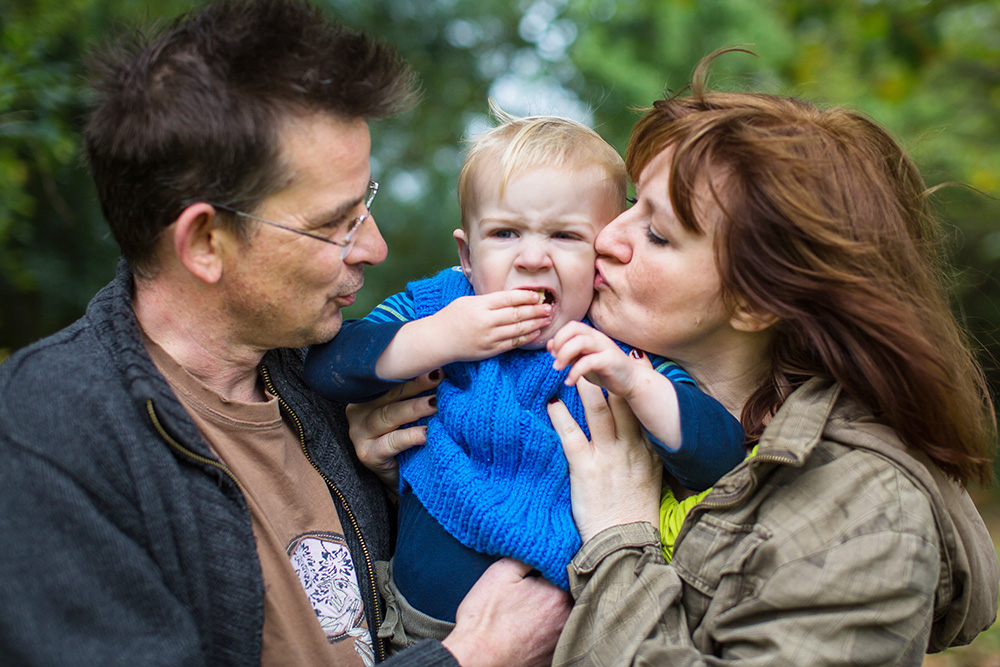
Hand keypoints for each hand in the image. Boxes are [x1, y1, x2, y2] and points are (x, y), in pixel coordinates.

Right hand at [345, 371, 441, 487]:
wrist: (402, 478)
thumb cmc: (409, 439)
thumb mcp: (409, 412)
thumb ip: (416, 392)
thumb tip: (442, 370)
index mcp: (367, 395)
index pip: (389, 379)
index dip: (411, 370)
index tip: (434, 363)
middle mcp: (358, 411)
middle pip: (389, 394)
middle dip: (416, 384)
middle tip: (440, 377)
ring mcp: (359, 434)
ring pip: (388, 415)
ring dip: (415, 408)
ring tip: (437, 404)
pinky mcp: (367, 454)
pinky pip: (391, 442)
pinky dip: (410, 436)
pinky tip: (427, 433)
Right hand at [433, 289, 551, 360]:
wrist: (438, 340)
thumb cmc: (452, 317)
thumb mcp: (468, 301)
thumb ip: (488, 300)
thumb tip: (511, 298)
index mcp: (480, 306)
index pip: (509, 299)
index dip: (526, 296)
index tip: (537, 295)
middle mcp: (486, 322)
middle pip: (517, 314)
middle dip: (536, 311)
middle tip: (549, 308)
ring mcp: (489, 338)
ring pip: (518, 330)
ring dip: (535, 324)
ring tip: (547, 320)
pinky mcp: (490, 351)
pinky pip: (512, 343)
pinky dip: (526, 338)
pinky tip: (535, 333)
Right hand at [442, 559, 570, 666]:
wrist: (475, 661)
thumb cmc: (484, 619)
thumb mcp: (500, 573)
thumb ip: (528, 556)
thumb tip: (542, 549)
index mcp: (556, 594)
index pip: (566, 570)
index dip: (552, 565)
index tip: (539, 567)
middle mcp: (566, 618)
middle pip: (569, 593)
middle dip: (555, 587)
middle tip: (532, 589)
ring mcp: (561, 640)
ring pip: (565, 615)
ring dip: (553, 609)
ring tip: (530, 609)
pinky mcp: (553, 657)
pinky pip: (557, 636)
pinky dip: (548, 630)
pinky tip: (530, 628)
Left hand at [547, 378, 661, 543]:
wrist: (625, 544)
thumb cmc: (636, 514)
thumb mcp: (653, 479)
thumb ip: (649, 454)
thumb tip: (646, 435)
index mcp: (647, 451)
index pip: (640, 409)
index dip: (631, 384)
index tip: (627, 362)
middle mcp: (630, 448)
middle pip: (620, 402)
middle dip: (608, 376)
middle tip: (595, 355)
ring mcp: (608, 457)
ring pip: (598, 411)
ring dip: (585, 387)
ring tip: (573, 369)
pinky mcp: (585, 469)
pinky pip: (571, 434)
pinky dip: (560, 416)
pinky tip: (552, 403)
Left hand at [548, 320, 647, 394]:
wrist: (632, 382)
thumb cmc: (606, 370)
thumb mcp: (583, 361)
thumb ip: (569, 353)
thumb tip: (550, 345)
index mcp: (592, 335)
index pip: (571, 326)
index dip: (558, 337)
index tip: (553, 354)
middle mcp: (598, 338)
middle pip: (574, 328)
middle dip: (559, 343)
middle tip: (555, 361)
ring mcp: (605, 348)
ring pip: (581, 342)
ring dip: (564, 355)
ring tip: (558, 369)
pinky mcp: (610, 361)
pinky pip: (588, 362)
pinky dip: (575, 372)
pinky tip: (569, 382)